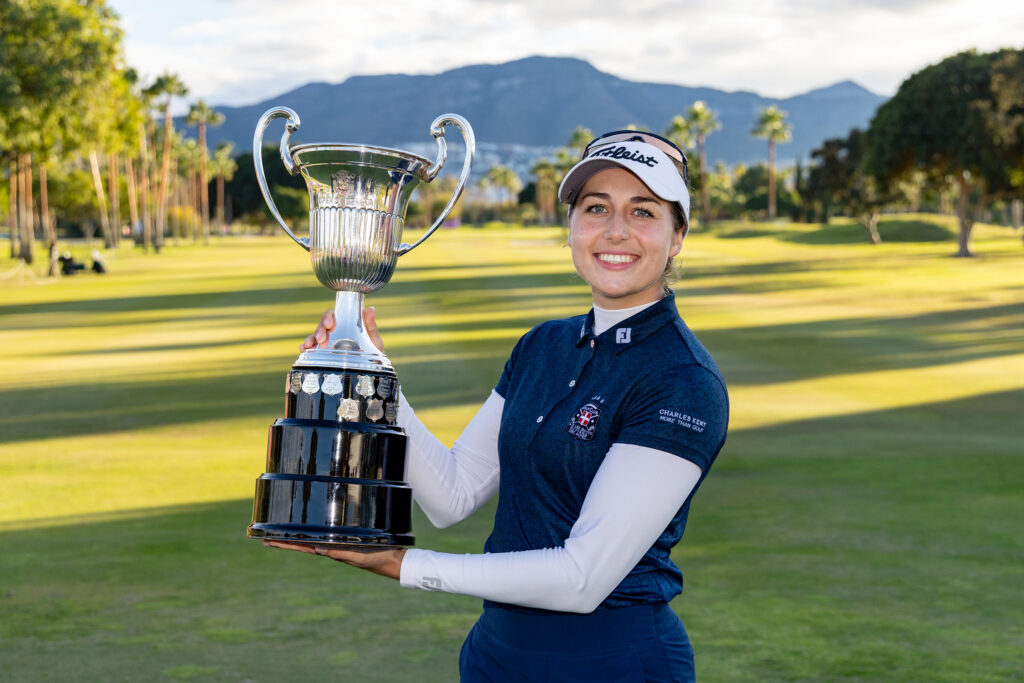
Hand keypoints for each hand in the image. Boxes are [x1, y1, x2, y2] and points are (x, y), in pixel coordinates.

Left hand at [263, 540, 405, 579]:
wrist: (393, 560)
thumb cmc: (375, 558)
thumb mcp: (355, 555)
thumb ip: (339, 552)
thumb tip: (319, 549)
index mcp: (330, 551)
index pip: (303, 546)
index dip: (285, 543)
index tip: (267, 541)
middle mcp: (331, 546)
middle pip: (304, 541)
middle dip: (286, 538)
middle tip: (266, 535)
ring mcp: (339, 542)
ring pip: (315, 536)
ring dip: (300, 533)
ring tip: (286, 528)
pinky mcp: (348, 537)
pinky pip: (329, 532)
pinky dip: (318, 528)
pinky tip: (316, 525)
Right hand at [299, 306, 384, 352]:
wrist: (372, 370)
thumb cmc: (374, 352)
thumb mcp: (374, 339)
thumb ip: (370, 325)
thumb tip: (370, 309)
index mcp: (345, 324)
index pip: (333, 315)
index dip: (329, 317)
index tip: (329, 324)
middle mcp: (335, 332)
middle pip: (322, 326)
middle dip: (320, 330)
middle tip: (321, 339)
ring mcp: (328, 343)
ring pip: (315, 336)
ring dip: (311, 339)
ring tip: (308, 346)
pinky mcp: (324, 354)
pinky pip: (313, 348)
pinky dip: (306, 347)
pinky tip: (303, 350)